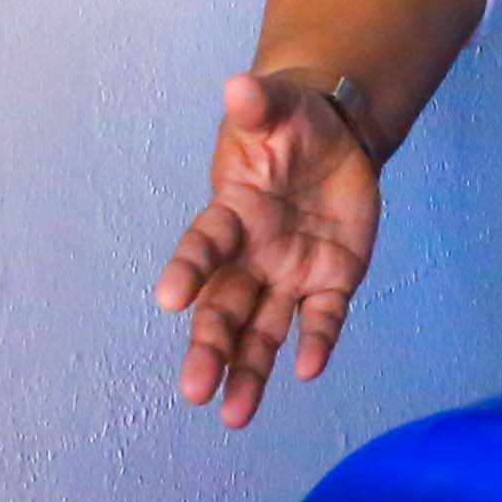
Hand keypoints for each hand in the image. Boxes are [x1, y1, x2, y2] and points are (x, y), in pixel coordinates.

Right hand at [157, 70, 379, 427]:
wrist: (334, 136)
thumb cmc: (289, 123)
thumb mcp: (277, 107)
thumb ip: (259, 106)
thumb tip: (239, 86)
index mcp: (232, 213)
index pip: (205, 246)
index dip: (188, 269)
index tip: (168, 298)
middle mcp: (252, 254)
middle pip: (224, 308)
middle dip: (210, 348)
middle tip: (194, 390)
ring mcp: (288, 273)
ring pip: (262, 331)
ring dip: (249, 372)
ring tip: (235, 415)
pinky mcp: (328, 281)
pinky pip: (319, 318)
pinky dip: (314, 342)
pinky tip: (307, 370)